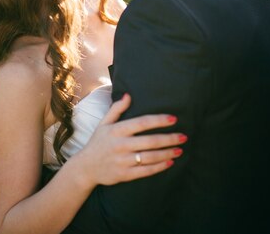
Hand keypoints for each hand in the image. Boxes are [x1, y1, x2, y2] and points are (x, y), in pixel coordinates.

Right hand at [71, 93, 186, 186]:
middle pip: (150, 141)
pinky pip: (146, 171)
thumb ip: (116, 109)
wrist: (85, 167)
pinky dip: (159, 167)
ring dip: (167, 153)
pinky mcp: (124, 174)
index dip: (159, 120)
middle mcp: (120, 145)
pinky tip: (169, 162)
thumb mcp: (103, 124)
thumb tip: (128, 95)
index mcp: (117, 130)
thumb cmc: (98, 143)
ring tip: (179, 150)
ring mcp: (122, 160)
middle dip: (169, 139)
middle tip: (183, 137)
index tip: (173, 119)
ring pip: (150, 157)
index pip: (142, 123)